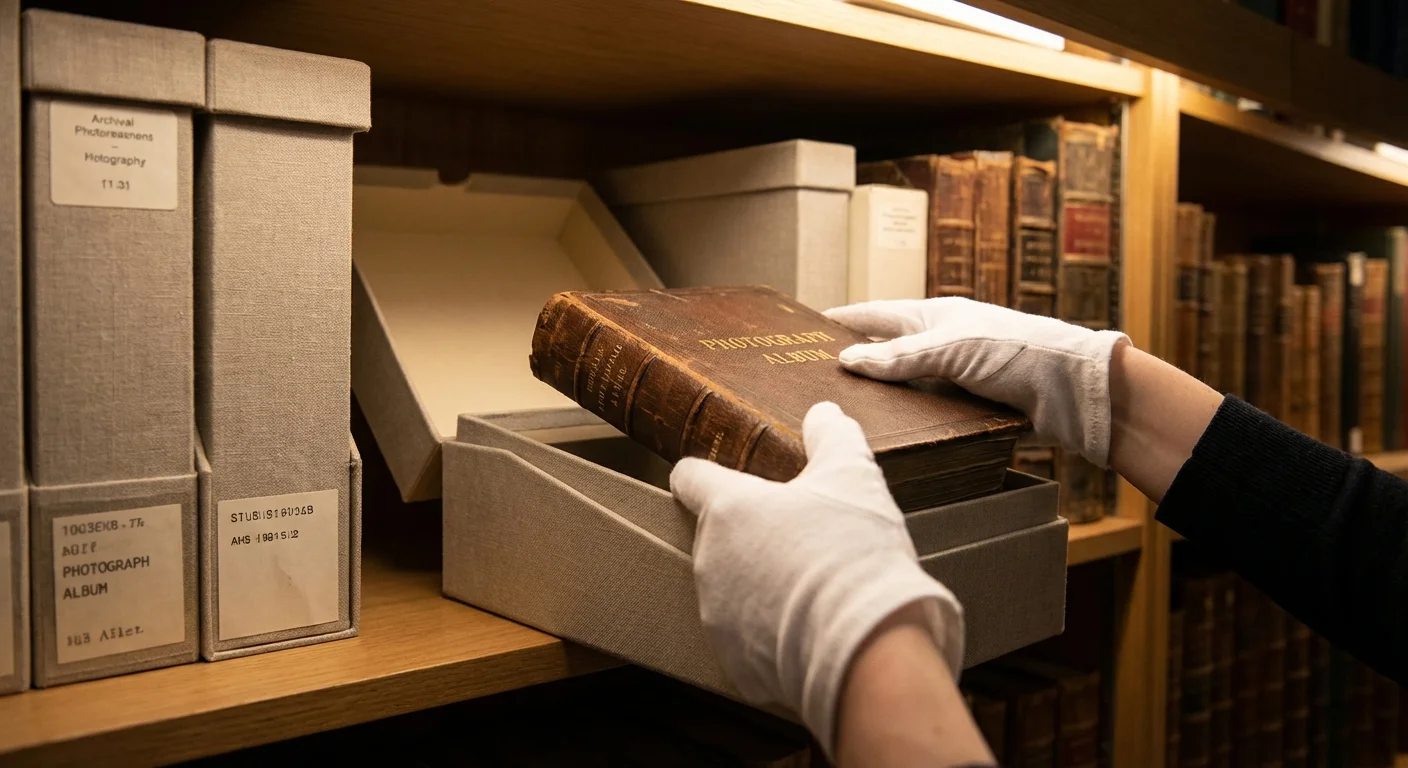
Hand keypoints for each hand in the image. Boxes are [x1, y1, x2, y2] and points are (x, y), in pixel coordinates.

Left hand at [670, 402, 962, 757]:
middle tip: (798, 537)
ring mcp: (717, 615)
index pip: (690, 477)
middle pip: (719, 536)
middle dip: (752, 535)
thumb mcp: (853, 474)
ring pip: (731, 588)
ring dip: (760, 584)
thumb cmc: (853, 553)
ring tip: (811, 585)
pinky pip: (748, 638)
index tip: (721, 475)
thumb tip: (824, 413)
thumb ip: (833, 436)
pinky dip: (771, 632)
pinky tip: (811, 625)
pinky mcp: (734, 661)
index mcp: (727, 508)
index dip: (706, 473)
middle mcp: (709, 560)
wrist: (867, 645)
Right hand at [824, 297, 1128, 466]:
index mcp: (934, 316)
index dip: (844, 319)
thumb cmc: (1017, 352)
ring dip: (880, 398)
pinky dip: (907, 421)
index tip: (809, 325)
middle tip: (815, 378)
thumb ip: (900, 357)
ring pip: (905, 387)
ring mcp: (955, 376)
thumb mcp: (951, 349)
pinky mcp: (968, 406)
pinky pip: (926, 413)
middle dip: (855, 362)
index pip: (876, 314)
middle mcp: (941, 343)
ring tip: (842, 413)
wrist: (1072, 390)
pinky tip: (887, 436)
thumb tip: (848, 359)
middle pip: (887, 352)